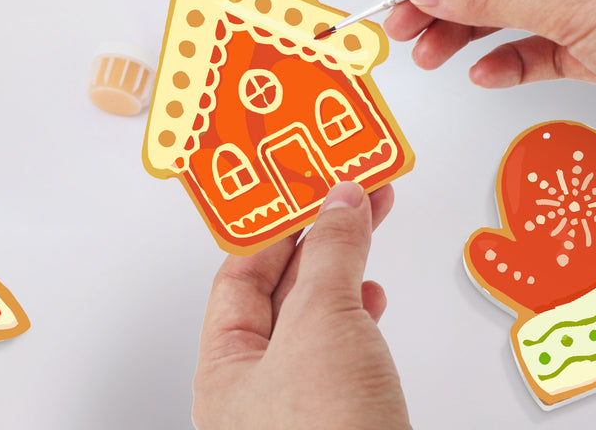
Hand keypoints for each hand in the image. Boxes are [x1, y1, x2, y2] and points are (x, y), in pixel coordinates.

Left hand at [192, 182, 410, 429]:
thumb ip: (332, 253)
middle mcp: (255, 391)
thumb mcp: (322, 321)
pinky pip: (343, 344)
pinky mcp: (342, 414)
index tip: (302, 188)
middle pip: (283, 291)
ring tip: (365, 221)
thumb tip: (340, 205)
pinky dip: (360, 311)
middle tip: (345, 193)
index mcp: (224, 371)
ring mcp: (300, 405)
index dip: (273, 227)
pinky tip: (371, 294)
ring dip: (344, 267)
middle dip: (319, 237)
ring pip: (317, 316)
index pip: (239, 277)